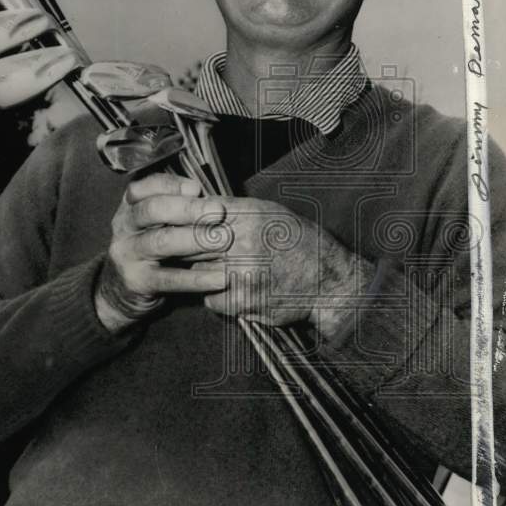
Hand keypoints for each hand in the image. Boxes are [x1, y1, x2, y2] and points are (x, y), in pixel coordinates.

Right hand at [94, 173, 228, 332]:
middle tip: (218, 212)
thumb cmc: (152, 251)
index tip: (198, 188)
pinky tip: (218, 278)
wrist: (124, 291)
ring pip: (161, 242)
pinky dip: (197, 279)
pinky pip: (170, 278)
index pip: (146, 187)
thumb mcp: (158, 225)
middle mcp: (124, 227)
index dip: (172, 185)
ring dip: (195, 239)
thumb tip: (213, 202)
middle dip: (188, 208)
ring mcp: (128, 255)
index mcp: (130, 206)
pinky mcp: (137, 282)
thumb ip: (179, 210)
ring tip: (223, 241)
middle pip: (152, 210)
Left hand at [197, 197, 374, 332]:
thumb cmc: (300, 244)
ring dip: (203, 274)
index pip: (198, 214)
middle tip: (187, 252)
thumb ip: (235, 210)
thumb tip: (200, 205)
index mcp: (250, 216)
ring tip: (221, 271)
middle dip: (187, 248)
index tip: (179, 227)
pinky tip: (230, 291)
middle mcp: (244, 241)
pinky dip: (215, 297)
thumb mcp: (272, 213)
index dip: (184, 222)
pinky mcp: (243, 300)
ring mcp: (242, 273)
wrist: (327, 281)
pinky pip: (210, 299)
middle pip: (192, 243)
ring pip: (198, 272)